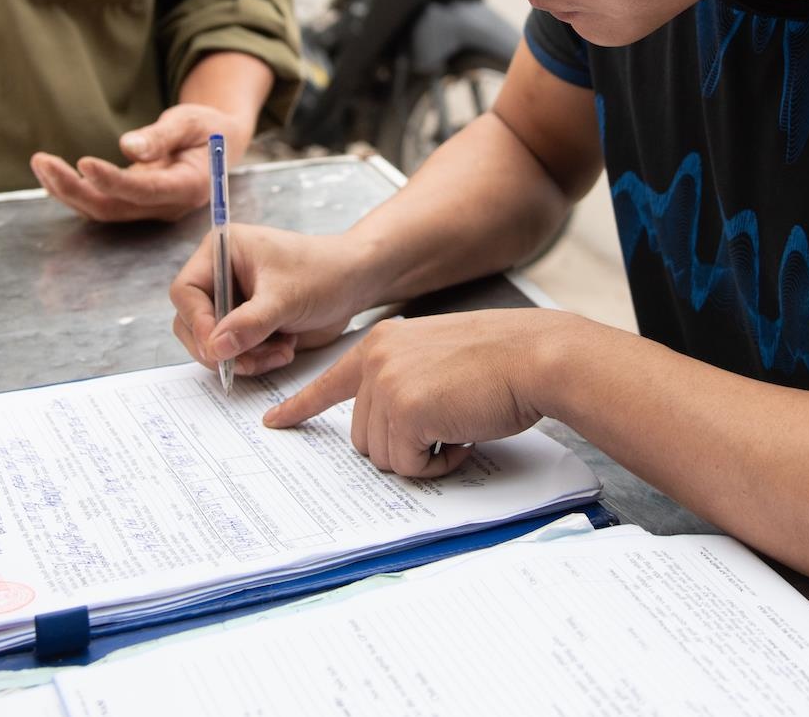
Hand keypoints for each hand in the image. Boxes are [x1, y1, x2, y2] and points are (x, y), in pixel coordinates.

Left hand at [33, 103, 247, 222]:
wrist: (219, 143)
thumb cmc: (208, 127)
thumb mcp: (191, 122)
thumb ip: (162, 136)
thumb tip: (128, 147)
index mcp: (188, 187)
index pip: (145, 191)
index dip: (112, 181)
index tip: (83, 161)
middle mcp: (166, 206)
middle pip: (114, 208)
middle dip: (74, 189)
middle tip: (43, 162)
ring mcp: (149, 208)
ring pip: (101, 210)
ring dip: (66, 191)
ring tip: (40, 163)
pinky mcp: (134, 203)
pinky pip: (100, 203)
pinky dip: (72, 191)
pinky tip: (50, 174)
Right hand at [168, 225, 365, 376]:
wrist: (355, 284)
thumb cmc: (324, 273)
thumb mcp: (285, 297)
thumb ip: (250, 323)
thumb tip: (215, 348)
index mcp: (221, 252)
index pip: (186, 292)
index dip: (197, 322)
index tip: (217, 347)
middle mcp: (220, 276)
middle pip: (192, 323)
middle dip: (221, 347)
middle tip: (247, 362)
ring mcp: (232, 303)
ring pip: (214, 344)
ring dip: (243, 358)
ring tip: (279, 352)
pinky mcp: (247, 326)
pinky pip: (234, 354)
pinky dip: (255, 360)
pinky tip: (284, 350)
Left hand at [263, 312, 572, 478]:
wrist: (534, 355)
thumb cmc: (501, 361)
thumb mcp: (437, 357)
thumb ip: (404, 380)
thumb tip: (390, 427)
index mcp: (381, 343)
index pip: (329, 381)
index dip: (300, 407)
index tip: (274, 422)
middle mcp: (376, 359)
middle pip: (362, 436)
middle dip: (402, 446)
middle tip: (444, 429)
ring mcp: (387, 384)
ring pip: (382, 455)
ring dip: (421, 456)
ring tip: (457, 428)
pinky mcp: (405, 410)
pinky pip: (407, 465)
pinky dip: (436, 465)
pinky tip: (462, 437)